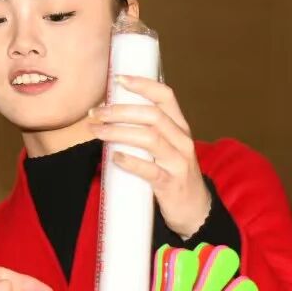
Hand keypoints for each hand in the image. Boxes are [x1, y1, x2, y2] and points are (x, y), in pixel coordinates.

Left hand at [91, 75, 211, 237]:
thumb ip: (148, 131)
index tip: (118, 79)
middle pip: (153, 115)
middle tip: (96, 113)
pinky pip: (151, 170)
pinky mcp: (172, 185)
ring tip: (97, 131)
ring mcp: (179, 163)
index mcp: (180, 128)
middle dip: (120, 110)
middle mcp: (182, 141)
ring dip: (119, 132)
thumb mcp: (167, 148)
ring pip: (150, 139)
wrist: (195, 211)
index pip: (166, 96)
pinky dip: (131, 162)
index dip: (143, 84)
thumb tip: (111, 114)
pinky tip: (114, 158)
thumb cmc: (174, 175)